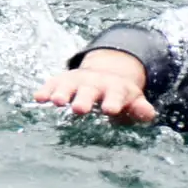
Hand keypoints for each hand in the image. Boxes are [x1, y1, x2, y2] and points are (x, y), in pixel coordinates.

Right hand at [35, 49, 157, 123]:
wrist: (106, 73)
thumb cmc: (120, 95)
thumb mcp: (133, 100)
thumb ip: (140, 109)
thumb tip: (149, 114)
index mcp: (115, 89)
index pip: (115, 96)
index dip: (113, 102)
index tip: (110, 109)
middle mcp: (95, 84)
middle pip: (90, 91)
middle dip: (85, 99)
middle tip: (80, 109)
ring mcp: (77, 81)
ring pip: (69, 87)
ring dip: (63, 93)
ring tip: (58, 101)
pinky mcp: (62, 81)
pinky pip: (52, 84)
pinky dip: (46, 90)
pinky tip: (38, 98)